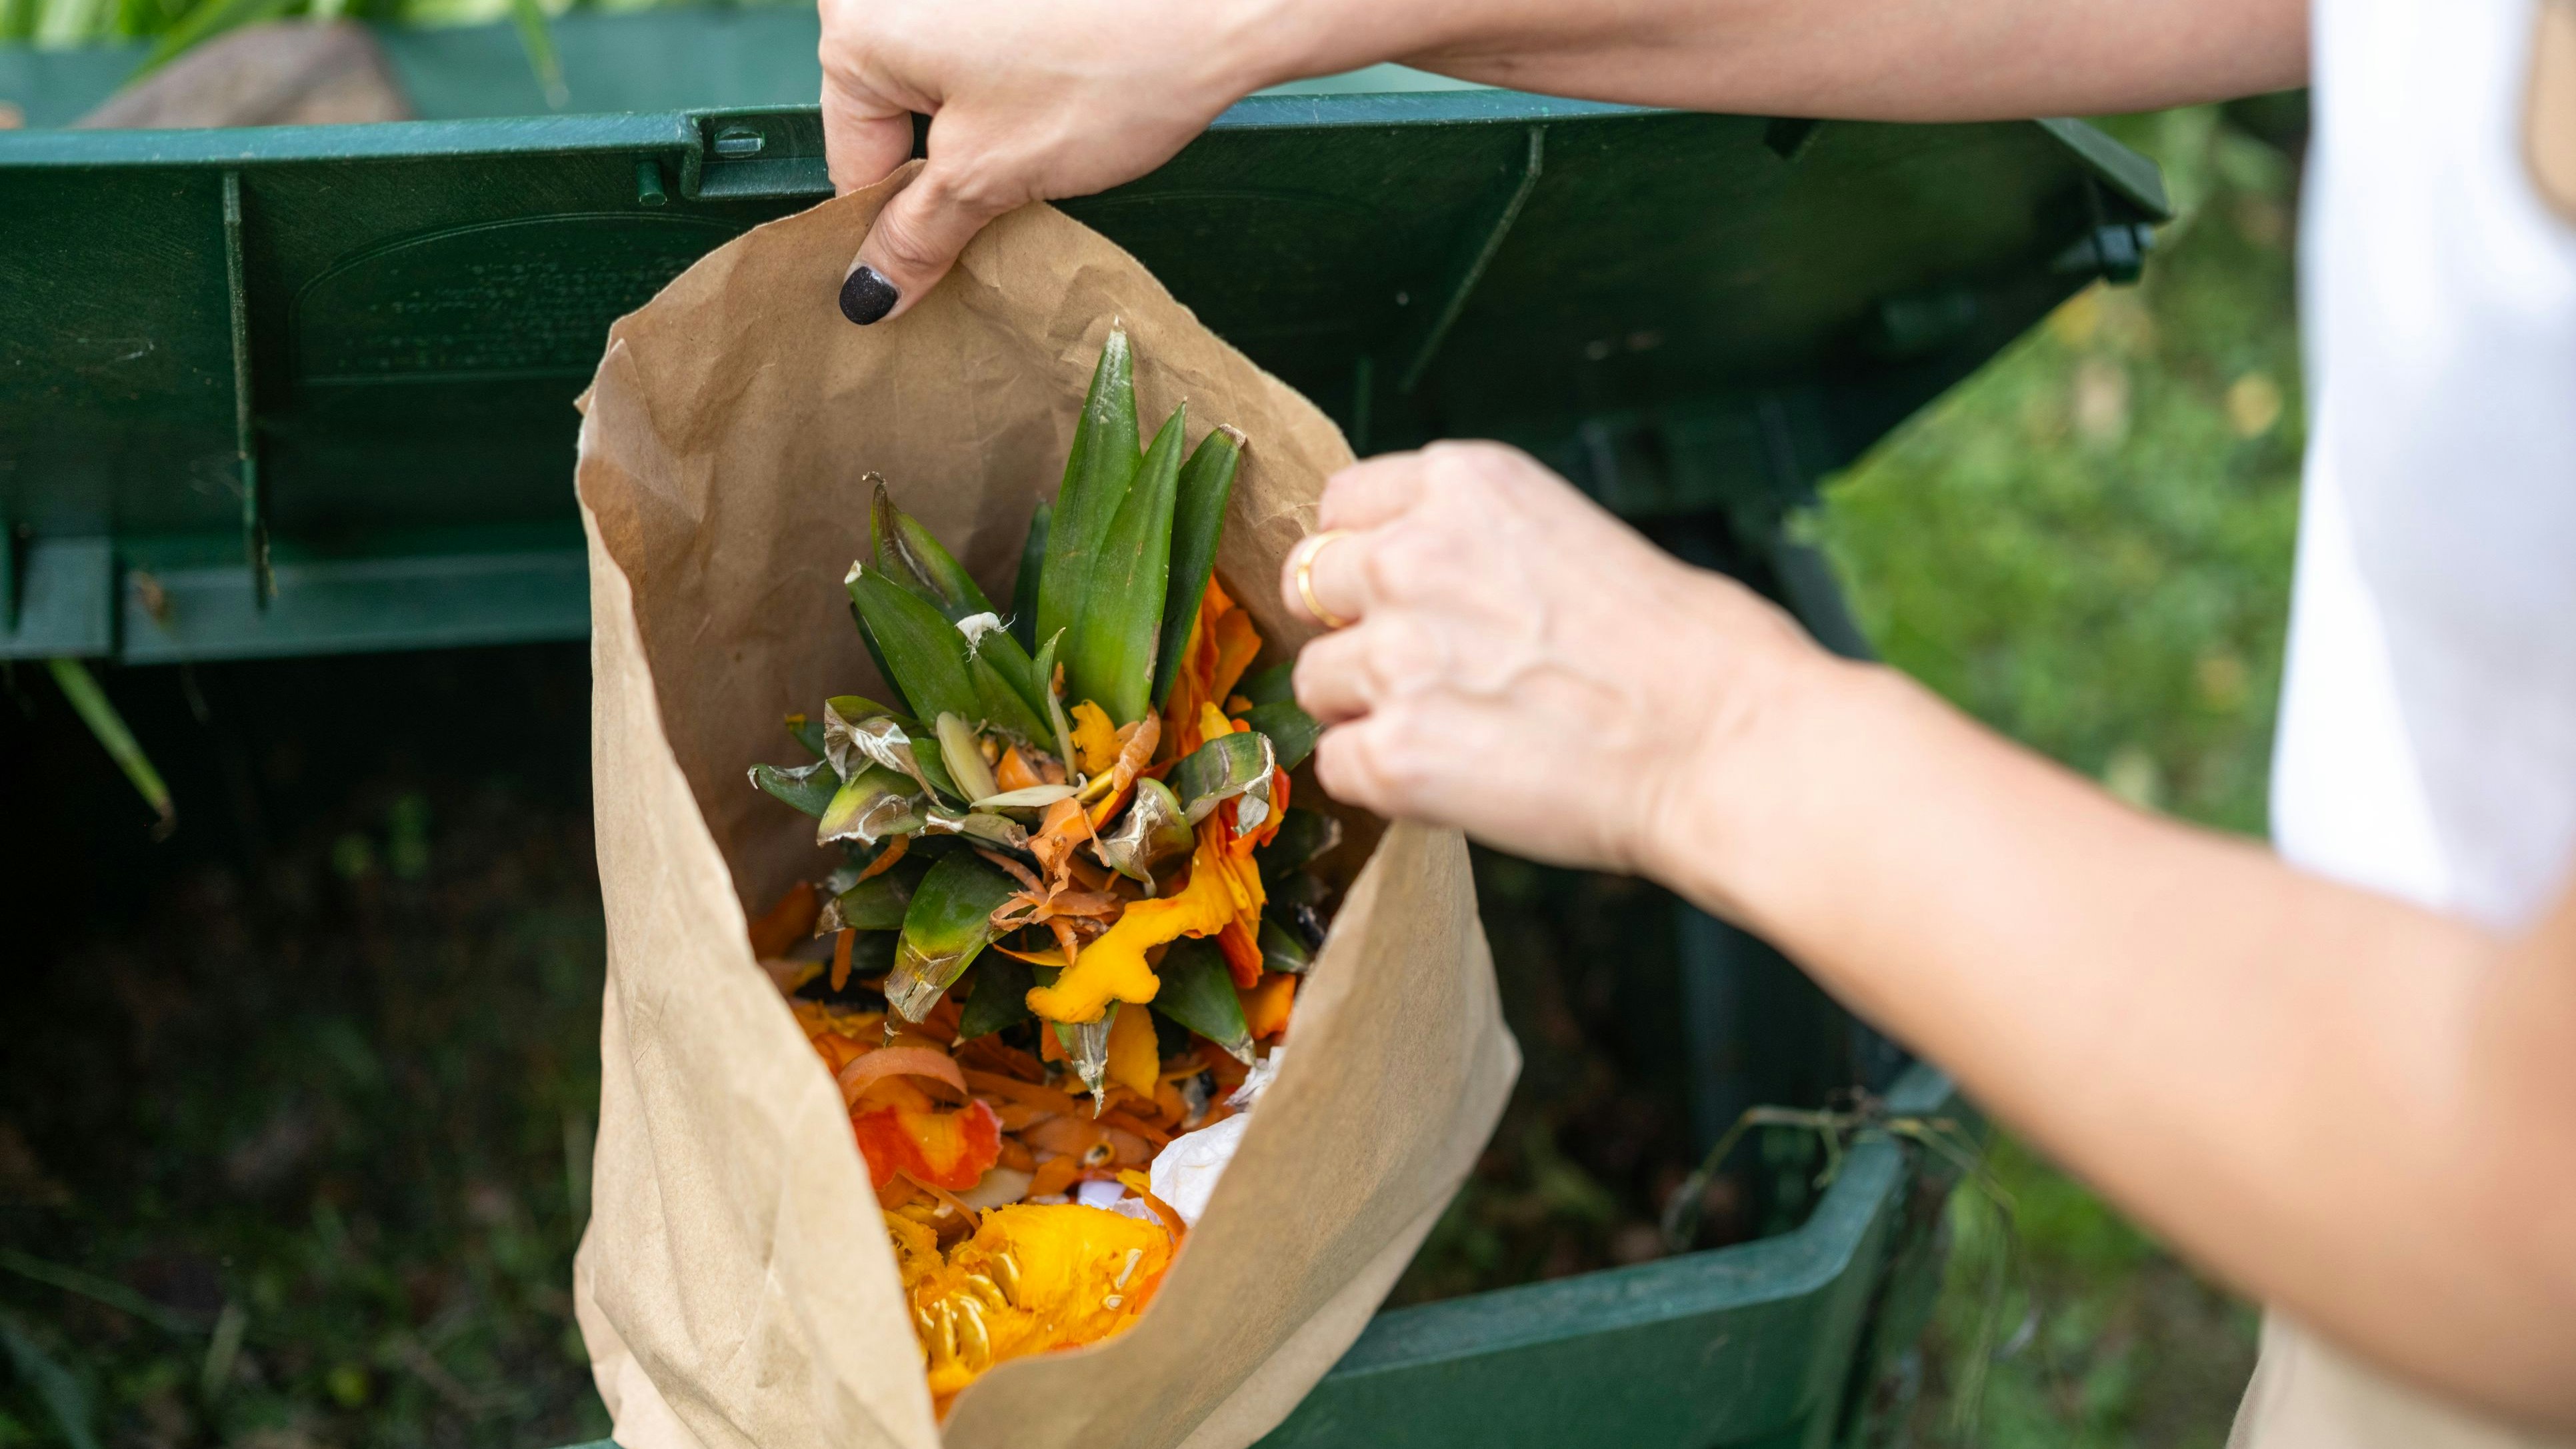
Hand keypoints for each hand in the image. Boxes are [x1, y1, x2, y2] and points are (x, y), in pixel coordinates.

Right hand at [819, 0, 1290, 324]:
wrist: (1219, 4)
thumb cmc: (1105, 73)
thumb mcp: (992, 173)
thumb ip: (919, 235)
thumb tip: (866, 297)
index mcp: (857, 26)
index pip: (853, 160)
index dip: (902, 224)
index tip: (940, 266)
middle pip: (889, 115)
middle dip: (944, 170)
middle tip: (1009, 196)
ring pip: (936, 85)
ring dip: (978, 132)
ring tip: (1047, 141)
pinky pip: (976, 48)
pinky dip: (1008, 88)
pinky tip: (1061, 102)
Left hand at [1281, 441, 1830, 883]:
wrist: (1731, 746)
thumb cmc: (1693, 653)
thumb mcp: (1580, 538)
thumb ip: (1482, 549)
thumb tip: (1432, 585)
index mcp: (1464, 485)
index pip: (1342, 506)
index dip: (1365, 557)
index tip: (1400, 595)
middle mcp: (1411, 555)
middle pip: (1312, 585)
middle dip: (1357, 628)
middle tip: (1427, 671)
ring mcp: (1395, 655)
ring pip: (1316, 680)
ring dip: (1368, 709)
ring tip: (1458, 733)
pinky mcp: (1393, 752)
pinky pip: (1338, 765)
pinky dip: (1384, 782)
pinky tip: (1456, 783)